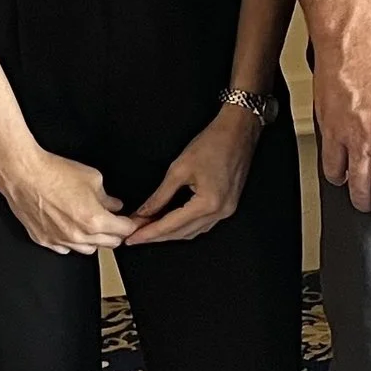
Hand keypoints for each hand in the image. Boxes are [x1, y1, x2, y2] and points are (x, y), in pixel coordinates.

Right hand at [0, 144, 127, 254]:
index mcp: (94, 220)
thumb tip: (114, 205)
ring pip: (87, 249)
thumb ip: (107, 197)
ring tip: (92, 224)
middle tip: (115, 222)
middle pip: (109, 244)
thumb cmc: (55, 173)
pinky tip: (71, 228)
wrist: (25, 174)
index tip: (130, 221)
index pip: (123, 231)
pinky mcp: (43, 240)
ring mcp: (59, 240)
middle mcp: (77, 235)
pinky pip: (64, 249)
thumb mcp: (93, 179)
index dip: (130, 224)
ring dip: (94, 239)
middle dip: (115, 233)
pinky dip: (71, 241)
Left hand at [121, 103, 263, 244]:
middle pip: (182, 233)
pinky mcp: (228, 206)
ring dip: (170, 233)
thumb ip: (160, 196)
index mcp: (208, 203)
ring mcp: (226, 211)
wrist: (239, 131)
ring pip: (192, 231)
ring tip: (148, 230)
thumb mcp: (179, 169)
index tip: (131, 238)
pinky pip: (203, 224)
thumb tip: (142, 213)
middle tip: (134, 236)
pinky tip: (171, 223)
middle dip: (157, 236)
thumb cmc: (211, 144)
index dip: (149, 233)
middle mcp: (219, 212)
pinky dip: (184, 226)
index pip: (172, 225)